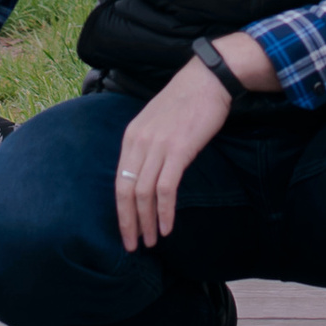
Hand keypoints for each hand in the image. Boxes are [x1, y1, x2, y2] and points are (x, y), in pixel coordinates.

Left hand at [114, 51, 258, 252]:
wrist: (207, 80)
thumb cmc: (185, 102)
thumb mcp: (155, 123)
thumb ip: (147, 146)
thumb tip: (146, 175)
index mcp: (131, 137)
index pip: (118, 181)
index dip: (120, 210)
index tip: (126, 230)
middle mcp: (139, 142)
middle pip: (126, 191)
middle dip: (128, 222)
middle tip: (132, 246)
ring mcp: (158, 146)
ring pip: (144, 193)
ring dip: (147, 222)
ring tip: (153, 241)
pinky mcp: (178, 150)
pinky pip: (166, 188)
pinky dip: (165, 211)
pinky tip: (168, 226)